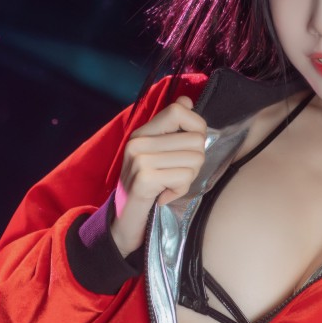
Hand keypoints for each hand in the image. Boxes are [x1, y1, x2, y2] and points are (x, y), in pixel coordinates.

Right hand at [109, 94, 206, 257]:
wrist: (124, 221)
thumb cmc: (147, 188)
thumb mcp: (158, 155)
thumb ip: (172, 129)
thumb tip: (187, 101)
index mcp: (143, 132)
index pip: (179, 110)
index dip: (197, 127)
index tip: (190, 146)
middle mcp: (138, 141)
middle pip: (196, 140)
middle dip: (195, 162)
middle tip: (176, 175)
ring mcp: (139, 159)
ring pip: (194, 160)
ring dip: (188, 179)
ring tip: (169, 185)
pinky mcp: (144, 179)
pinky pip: (183, 178)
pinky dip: (179, 191)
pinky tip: (164, 196)